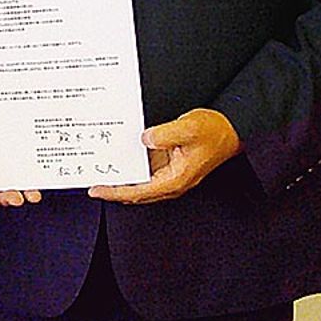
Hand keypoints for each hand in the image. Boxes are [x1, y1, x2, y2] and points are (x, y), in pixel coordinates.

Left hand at [88, 108, 239, 204]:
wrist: (229, 129)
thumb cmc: (214, 132)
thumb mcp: (188, 128)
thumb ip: (165, 134)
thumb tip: (144, 139)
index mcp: (174, 180)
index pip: (138, 192)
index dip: (116, 192)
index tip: (97, 189)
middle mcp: (170, 181)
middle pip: (135, 191)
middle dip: (113, 187)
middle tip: (91, 181)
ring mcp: (169, 173)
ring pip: (140, 181)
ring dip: (122, 177)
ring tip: (99, 169)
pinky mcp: (169, 164)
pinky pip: (146, 168)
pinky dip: (131, 165)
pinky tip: (119, 155)